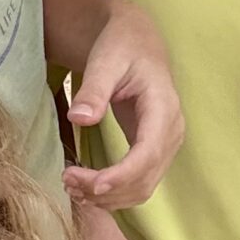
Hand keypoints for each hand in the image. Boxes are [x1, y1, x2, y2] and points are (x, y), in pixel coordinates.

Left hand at [61, 0, 184, 207]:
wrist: (137, 42)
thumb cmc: (122, 46)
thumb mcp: (105, 60)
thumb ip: (94, 90)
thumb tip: (79, 119)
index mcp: (163, 108)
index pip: (148, 153)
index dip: (122, 175)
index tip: (92, 185)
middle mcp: (171, 132)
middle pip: (145, 178)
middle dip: (108, 190)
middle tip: (68, 182)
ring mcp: (165, 144)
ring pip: (143, 187)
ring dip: (110, 197)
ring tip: (73, 188)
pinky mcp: (153, 151)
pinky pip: (139, 182)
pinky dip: (115, 193)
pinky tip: (87, 188)